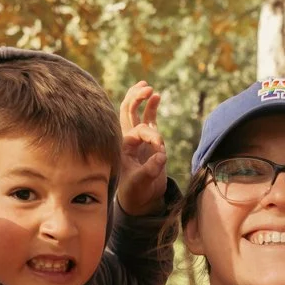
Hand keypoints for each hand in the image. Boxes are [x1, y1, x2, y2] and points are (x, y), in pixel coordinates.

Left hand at [117, 81, 167, 212]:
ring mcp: (138, 137)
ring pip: (136, 112)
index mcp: (123, 147)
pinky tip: (156, 95)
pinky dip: (151, 108)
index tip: (161, 150)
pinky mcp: (149, 139)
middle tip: (145, 87)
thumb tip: (161, 156)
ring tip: (148, 87)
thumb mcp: (140, 184)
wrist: (140, 198)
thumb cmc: (136, 191)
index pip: (138, 131)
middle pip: (127, 112)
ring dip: (140, 99)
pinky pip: (148, 119)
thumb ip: (150, 170)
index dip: (152, 137)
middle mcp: (128, 139)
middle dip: (135, 99)